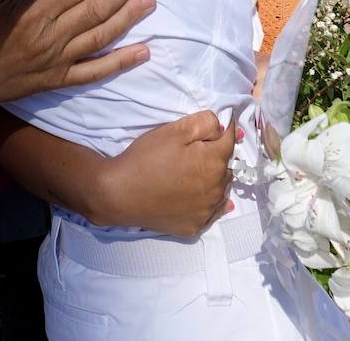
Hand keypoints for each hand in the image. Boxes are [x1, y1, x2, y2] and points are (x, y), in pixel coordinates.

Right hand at [94, 111, 235, 236]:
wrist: (119, 194)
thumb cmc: (146, 158)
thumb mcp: (174, 130)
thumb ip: (205, 123)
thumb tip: (223, 127)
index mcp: (214, 162)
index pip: (230, 141)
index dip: (227, 130)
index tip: (226, 124)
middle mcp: (217, 189)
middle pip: (227, 167)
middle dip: (220, 155)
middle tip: (203, 149)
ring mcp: (206, 211)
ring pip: (222, 190)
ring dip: (217, 179)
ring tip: (201, 172)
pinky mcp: (194, 226)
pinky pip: (212, 212)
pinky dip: (212, 203)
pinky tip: (206, 198)